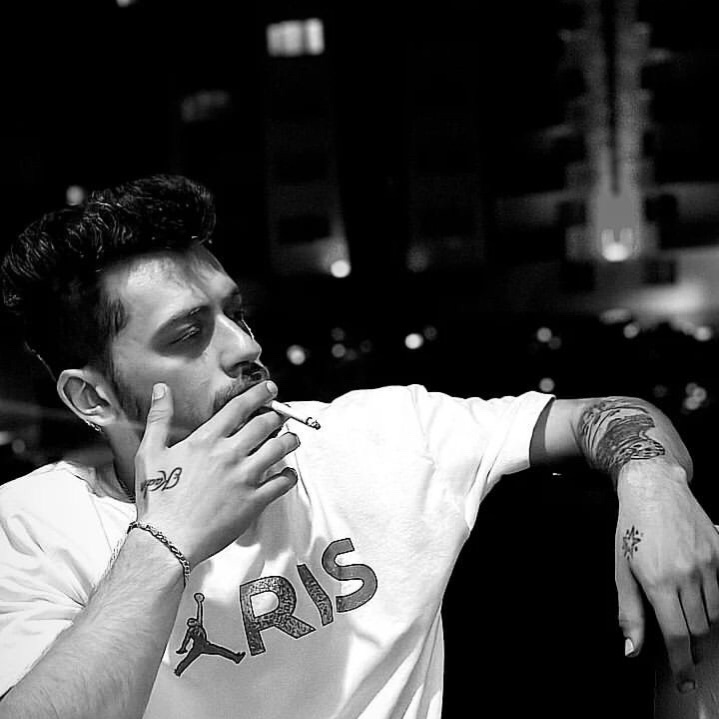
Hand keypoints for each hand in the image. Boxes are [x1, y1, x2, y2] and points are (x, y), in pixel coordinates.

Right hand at [133, 380, 298, 567]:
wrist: (167, 540)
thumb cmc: (158, 501)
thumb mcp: (150, 454)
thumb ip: (159, 418)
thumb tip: (162, 390)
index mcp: (206, 440)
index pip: (239, 407)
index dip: (259, 394)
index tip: (270, 389)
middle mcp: (228, 455)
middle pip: (265, 424)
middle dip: (278, 415)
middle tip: (283, 414)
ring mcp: (244, 477)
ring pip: (279, 448)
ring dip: (290, 440)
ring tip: (292, 438)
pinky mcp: (254, 501)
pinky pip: (282, 483)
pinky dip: (290, 476)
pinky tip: (288, 473)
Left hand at [615, 462, 718, 692]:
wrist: (654, 488)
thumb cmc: (631, 526)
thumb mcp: (621, 569)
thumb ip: (629, 612)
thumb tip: (632, 649)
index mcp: (659, 581)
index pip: (677, 636)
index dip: (681, 663)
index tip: (684, 680)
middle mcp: (688, 574)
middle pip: (701, 629)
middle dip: (695, 650)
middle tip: (687, 659)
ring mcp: (708, 563)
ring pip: (715, 612)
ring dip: (705, 628)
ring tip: (693, 632)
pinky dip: (712, 601)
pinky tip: (698, 600)